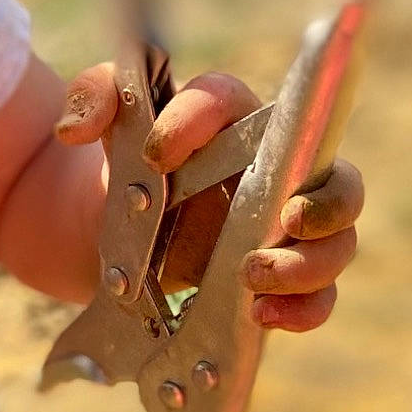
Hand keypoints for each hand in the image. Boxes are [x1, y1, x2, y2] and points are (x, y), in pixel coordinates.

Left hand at [55, 65, 363, 329]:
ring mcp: (286, 227)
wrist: (121, 228)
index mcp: (228, 115)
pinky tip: (262, 314)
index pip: (226, 99)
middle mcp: (277, 167)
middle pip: (337, 176)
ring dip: (308, 263)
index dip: (197, 118)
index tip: (156, 152)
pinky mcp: (280, 277)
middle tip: (288, 217)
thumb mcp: (102, 118)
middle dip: (326, 201)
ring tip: (253, 275)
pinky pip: (317, 297)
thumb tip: (74, 128)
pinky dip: (303, 309)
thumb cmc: (128, 159)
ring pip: (335, 243)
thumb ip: (90, 97)